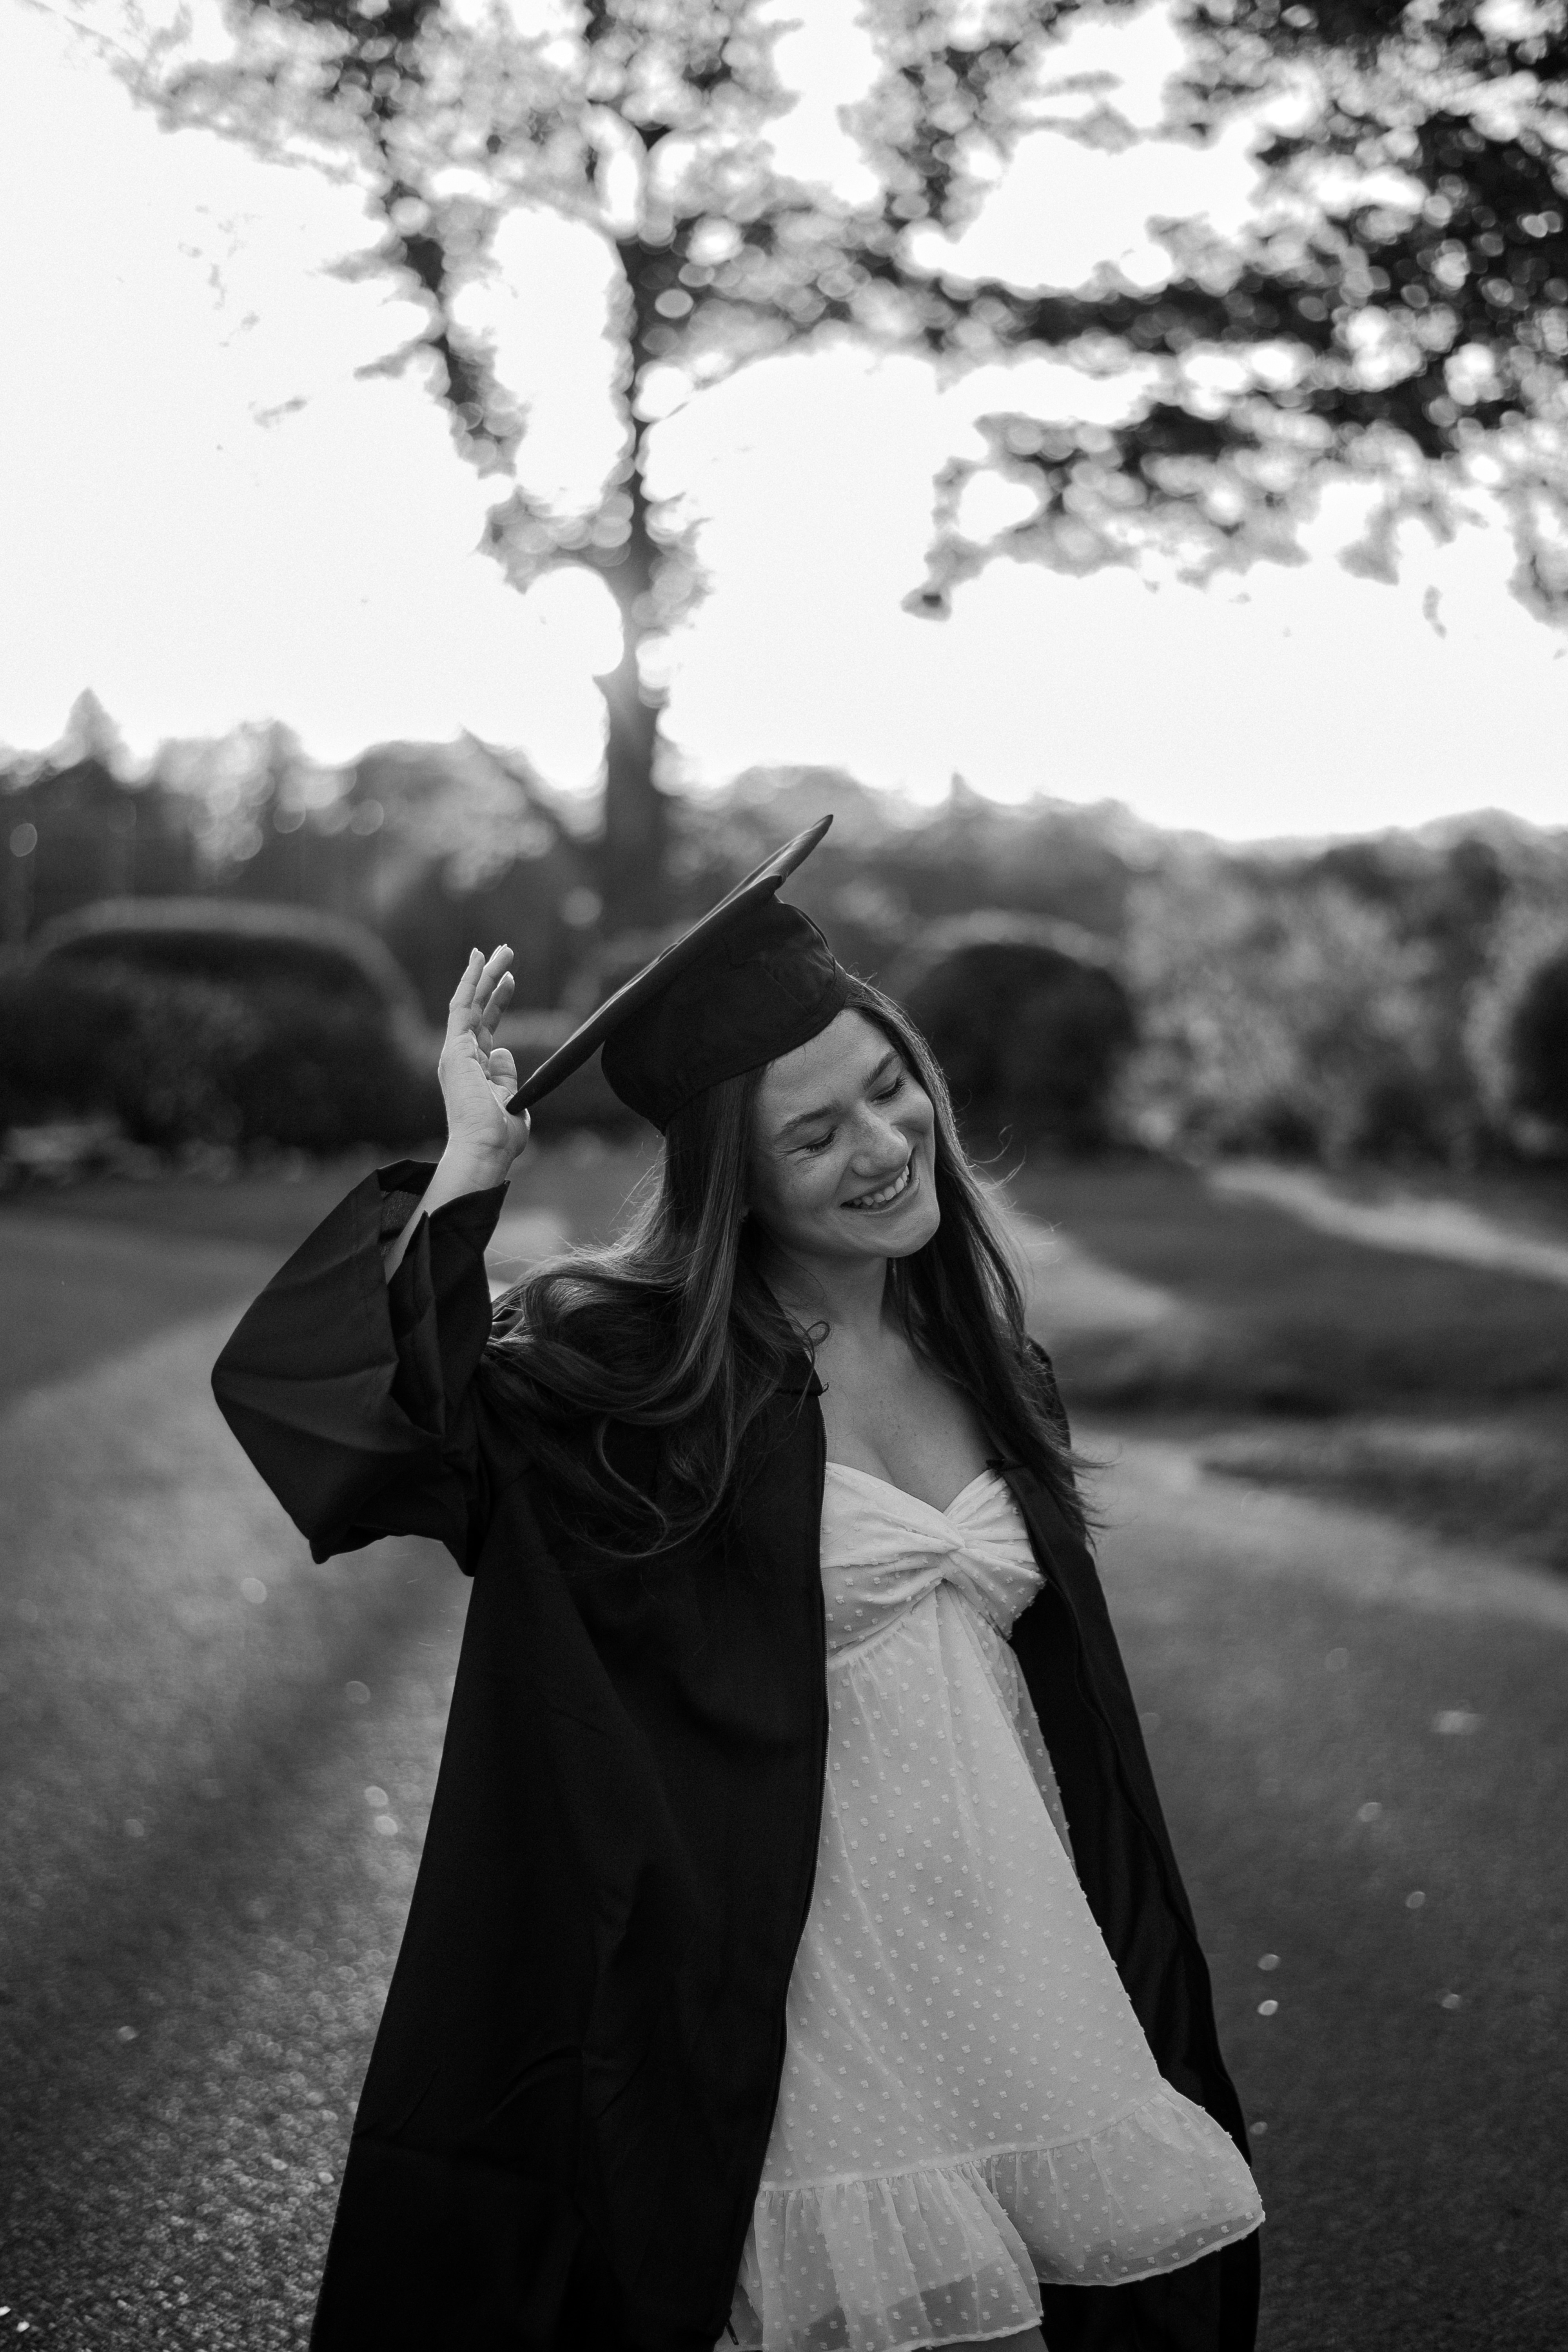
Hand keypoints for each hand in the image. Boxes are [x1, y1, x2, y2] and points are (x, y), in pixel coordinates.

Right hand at [437, 945, 530, 1182]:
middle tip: (505, 953)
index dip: (497, 1001)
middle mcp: (461, 1057)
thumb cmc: (499, 1137)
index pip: (486, 1026)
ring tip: (502, 950)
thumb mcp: (511, 1101)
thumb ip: (507, 1077)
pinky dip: (470, 981)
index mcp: (474, 1070)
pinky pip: (462, 1006)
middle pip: (477, 1009)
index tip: (508, 980)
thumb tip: (503, 1052)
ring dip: (486, 974)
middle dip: (491, 980)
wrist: (484, 1149)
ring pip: (470, 1002)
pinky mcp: (454, 1048)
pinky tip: (480, 960)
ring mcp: (455, 1052)